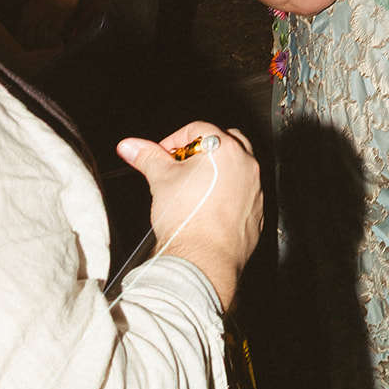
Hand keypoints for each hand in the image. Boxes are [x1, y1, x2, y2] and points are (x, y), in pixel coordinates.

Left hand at [15, 0, 79, 48]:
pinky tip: (61, 44)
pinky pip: (55, 34)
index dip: (23, 44)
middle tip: (39, 56)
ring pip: (42, 38)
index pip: (21, 33)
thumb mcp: (35, 2)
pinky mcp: (59, 16)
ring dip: (46, 47)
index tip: (26, 52)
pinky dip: (57, 42)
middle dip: (33, 49)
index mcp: (27, 11)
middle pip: (30, 38)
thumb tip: (28, 30)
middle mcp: (35, 15)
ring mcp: (47, 16)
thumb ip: (31, 15)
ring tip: (51, 53)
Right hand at [116, 123, 262, 309]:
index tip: (164, 154)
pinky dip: (229, 191)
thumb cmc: (187, 220)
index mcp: (224, 150)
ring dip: (219, 169)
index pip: (198, 129)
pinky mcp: (257, 210)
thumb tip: (131, 146)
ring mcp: (255, 188)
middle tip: (182, 165)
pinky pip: (244, 191)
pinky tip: (209, 205)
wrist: (204, 259)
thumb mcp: (160, 180)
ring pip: (238, 166)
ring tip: (195, 185)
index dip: (175, 139)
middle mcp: (246, 165)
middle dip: (203, 149)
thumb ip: (147, 157)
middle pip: (225, 141)